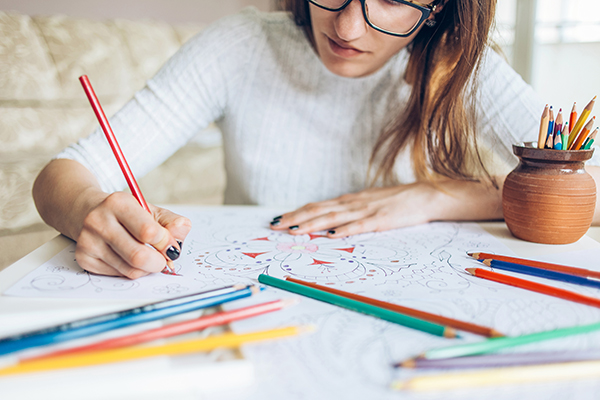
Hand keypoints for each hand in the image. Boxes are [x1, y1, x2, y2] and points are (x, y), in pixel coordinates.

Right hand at [75, 192, 191, 278]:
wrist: (88, 212)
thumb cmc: (127, 214)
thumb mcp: (151, 211)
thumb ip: (172, 222)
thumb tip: (180, 234)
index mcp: (119, 203)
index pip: (149, 232)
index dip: (166, 243)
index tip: (170, 246)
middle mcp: (98, 221)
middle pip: (138, 256)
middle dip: (158, 263)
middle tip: (163, 260)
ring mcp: (88, 241)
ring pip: (130, 270)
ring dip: (146, 268)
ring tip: (145, 255)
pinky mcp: (84, 258)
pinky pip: (118, 275)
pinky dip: (130, 270)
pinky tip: (127, 257)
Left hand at [270, 184, 440, 237]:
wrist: (424, 195)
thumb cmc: (396, 201)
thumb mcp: (368, 203)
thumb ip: (350, 212)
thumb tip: (330, 223)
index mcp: (349, 201)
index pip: (317, 206)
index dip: (297, 213)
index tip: (279, 220)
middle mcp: (353, 203)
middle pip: (319, 211)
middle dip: (296, 219)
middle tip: (276, 226)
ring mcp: (366, 210)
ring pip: (334, 218)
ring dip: (313, 224)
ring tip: (295, 230)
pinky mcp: (381, 220)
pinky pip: (360, 226)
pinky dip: (345, 230)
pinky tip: (332, 235)